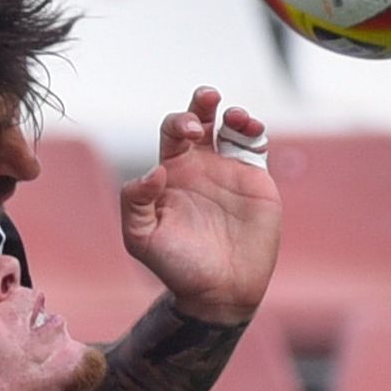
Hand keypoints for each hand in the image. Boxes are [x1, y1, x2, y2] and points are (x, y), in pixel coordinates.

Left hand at [119, 87, 281, 325]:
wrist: (219, 291)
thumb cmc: (177, 267)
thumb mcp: (142, 238)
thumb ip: (135, 202)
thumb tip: (153, 171)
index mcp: (171, 173)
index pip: (172, 133)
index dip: (178, 124)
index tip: (189, 135)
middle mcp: (199, 166)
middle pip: (200, 118)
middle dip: (202, 102)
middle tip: (209, 99)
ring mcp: (229, 170)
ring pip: (230, 125)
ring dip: (233, 112)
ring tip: (236, 117)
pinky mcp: (256, 180)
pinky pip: (256, 144)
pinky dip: (255, 130)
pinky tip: (252, 130)